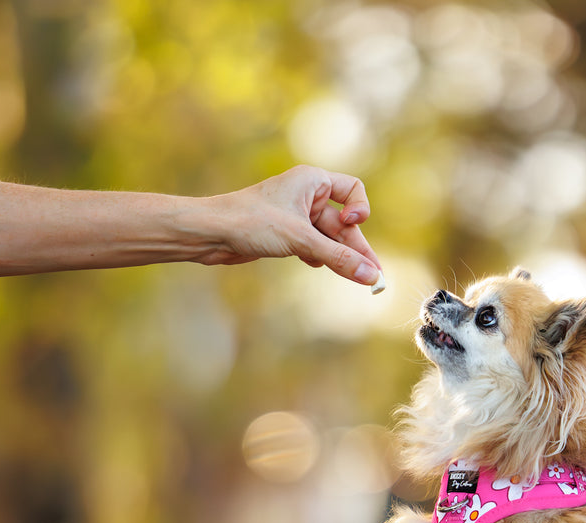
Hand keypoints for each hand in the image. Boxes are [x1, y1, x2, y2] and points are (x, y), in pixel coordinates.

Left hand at [194, 165, 381, 285]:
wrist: (210, 233)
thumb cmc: (251, 222)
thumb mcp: (301, 240)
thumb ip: (338, 258)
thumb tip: (371, 275)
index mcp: (312, 181)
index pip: (353, 190)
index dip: (359, 209)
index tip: (352, 224)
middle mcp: (307, 195)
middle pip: (344, 224)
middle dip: (356, 249)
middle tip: (374, 277)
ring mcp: (297, 217)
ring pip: (330, 239)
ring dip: (340, 258)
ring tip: (358, 280)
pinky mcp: (287, 235)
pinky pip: (315, 247)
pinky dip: (319, 259)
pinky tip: (316, 266)